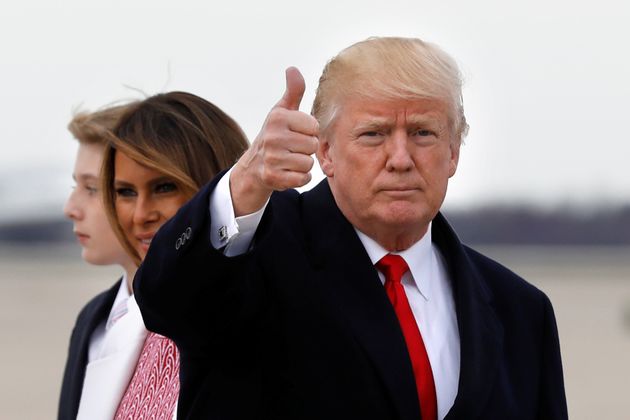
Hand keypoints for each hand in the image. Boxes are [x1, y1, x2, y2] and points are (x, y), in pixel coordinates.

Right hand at [231, 67, 318, 215]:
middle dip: (306, 148)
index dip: (309, 131)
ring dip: (303, 164)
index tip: (295, 132)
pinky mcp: (273, 177)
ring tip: (289, 159)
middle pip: (313, 145)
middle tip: (292, 148)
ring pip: (308, 163)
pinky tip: (288, 172)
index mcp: (277, 118)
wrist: (254, 165)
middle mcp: (272, 137)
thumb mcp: (282, 111)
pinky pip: (303, 179)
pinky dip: (300, 178)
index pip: (314, 126)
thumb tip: (292, 69)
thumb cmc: (275, 134)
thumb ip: (293, 91)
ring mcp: (272, 158)